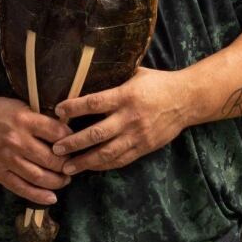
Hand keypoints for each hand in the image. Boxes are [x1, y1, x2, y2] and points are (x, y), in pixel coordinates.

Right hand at [0, 94, 72, 203]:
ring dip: (57, 181)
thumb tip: (65, 128)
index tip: (76, 142)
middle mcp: (18, 141)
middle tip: (73, 164)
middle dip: (66, 164)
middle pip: (51, 158)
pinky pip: (22, 188)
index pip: (56, 132)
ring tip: (65, 179)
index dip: (70, 139)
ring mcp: (8, 159)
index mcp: (25, 120)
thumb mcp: (21, 106)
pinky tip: (51, 198)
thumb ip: (40, 118)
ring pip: (39, 177)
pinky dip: (39, 196)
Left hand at [50, 67, 188, 174]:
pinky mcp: (144, 147)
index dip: (75, 107)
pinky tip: (90, 168)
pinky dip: (103, 165)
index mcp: (126, 95)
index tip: (58, 111)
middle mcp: (130, 117)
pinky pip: (120, 159)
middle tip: (55, 149)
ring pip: (107, 153)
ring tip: (67, 167)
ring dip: (85, 161)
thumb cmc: (158, 83)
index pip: (95, 102)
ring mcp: (137, 135)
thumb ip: (115, 78)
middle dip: (74, 143)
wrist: (186, 100)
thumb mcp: (136, 74)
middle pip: (97, 133)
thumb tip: (89, 74)